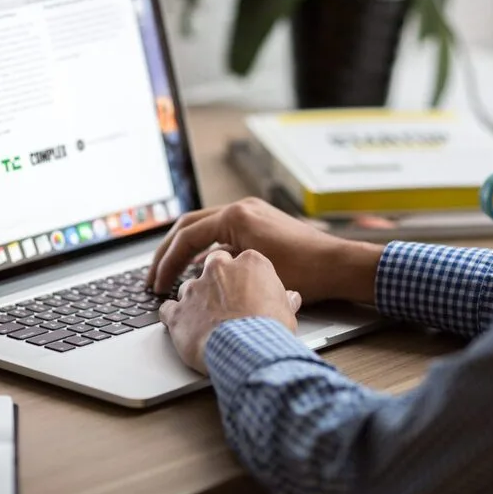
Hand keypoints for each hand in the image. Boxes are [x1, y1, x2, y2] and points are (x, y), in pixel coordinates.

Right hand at [148, 197, 383, 303]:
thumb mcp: (254, 272)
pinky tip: (201, 273)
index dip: (167, 263)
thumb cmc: (305, 273)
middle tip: (153, 278)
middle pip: (188, 226)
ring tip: (170, 276)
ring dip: (185, 251)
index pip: (187, 236)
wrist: (339, 266)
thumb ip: (219, 270)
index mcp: (237, 216)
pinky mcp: (259, 223)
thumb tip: (193, 279)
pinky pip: (222, 234)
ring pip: (204, 228)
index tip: (157, 285)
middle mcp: (242, 208)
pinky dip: (206, 251)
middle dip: (167, 253)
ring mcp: (251, 213)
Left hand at [159, 249, 301, 373]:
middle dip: (216, 281)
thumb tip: (291, 299)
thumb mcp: (287, 312)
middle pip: (212, 267)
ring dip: (196, 301)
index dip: (243, 277)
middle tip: (225, 300)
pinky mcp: (177, 311)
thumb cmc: (270, 330)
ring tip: (206, 321)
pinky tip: (183, 328)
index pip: (241, 260)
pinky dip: (174, 317)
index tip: (245, 289)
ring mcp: (195, 288)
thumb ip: (284, 300)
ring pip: (189, 288)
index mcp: (249, 263)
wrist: (247, 350)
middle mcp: (219, 269)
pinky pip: (168, 309)